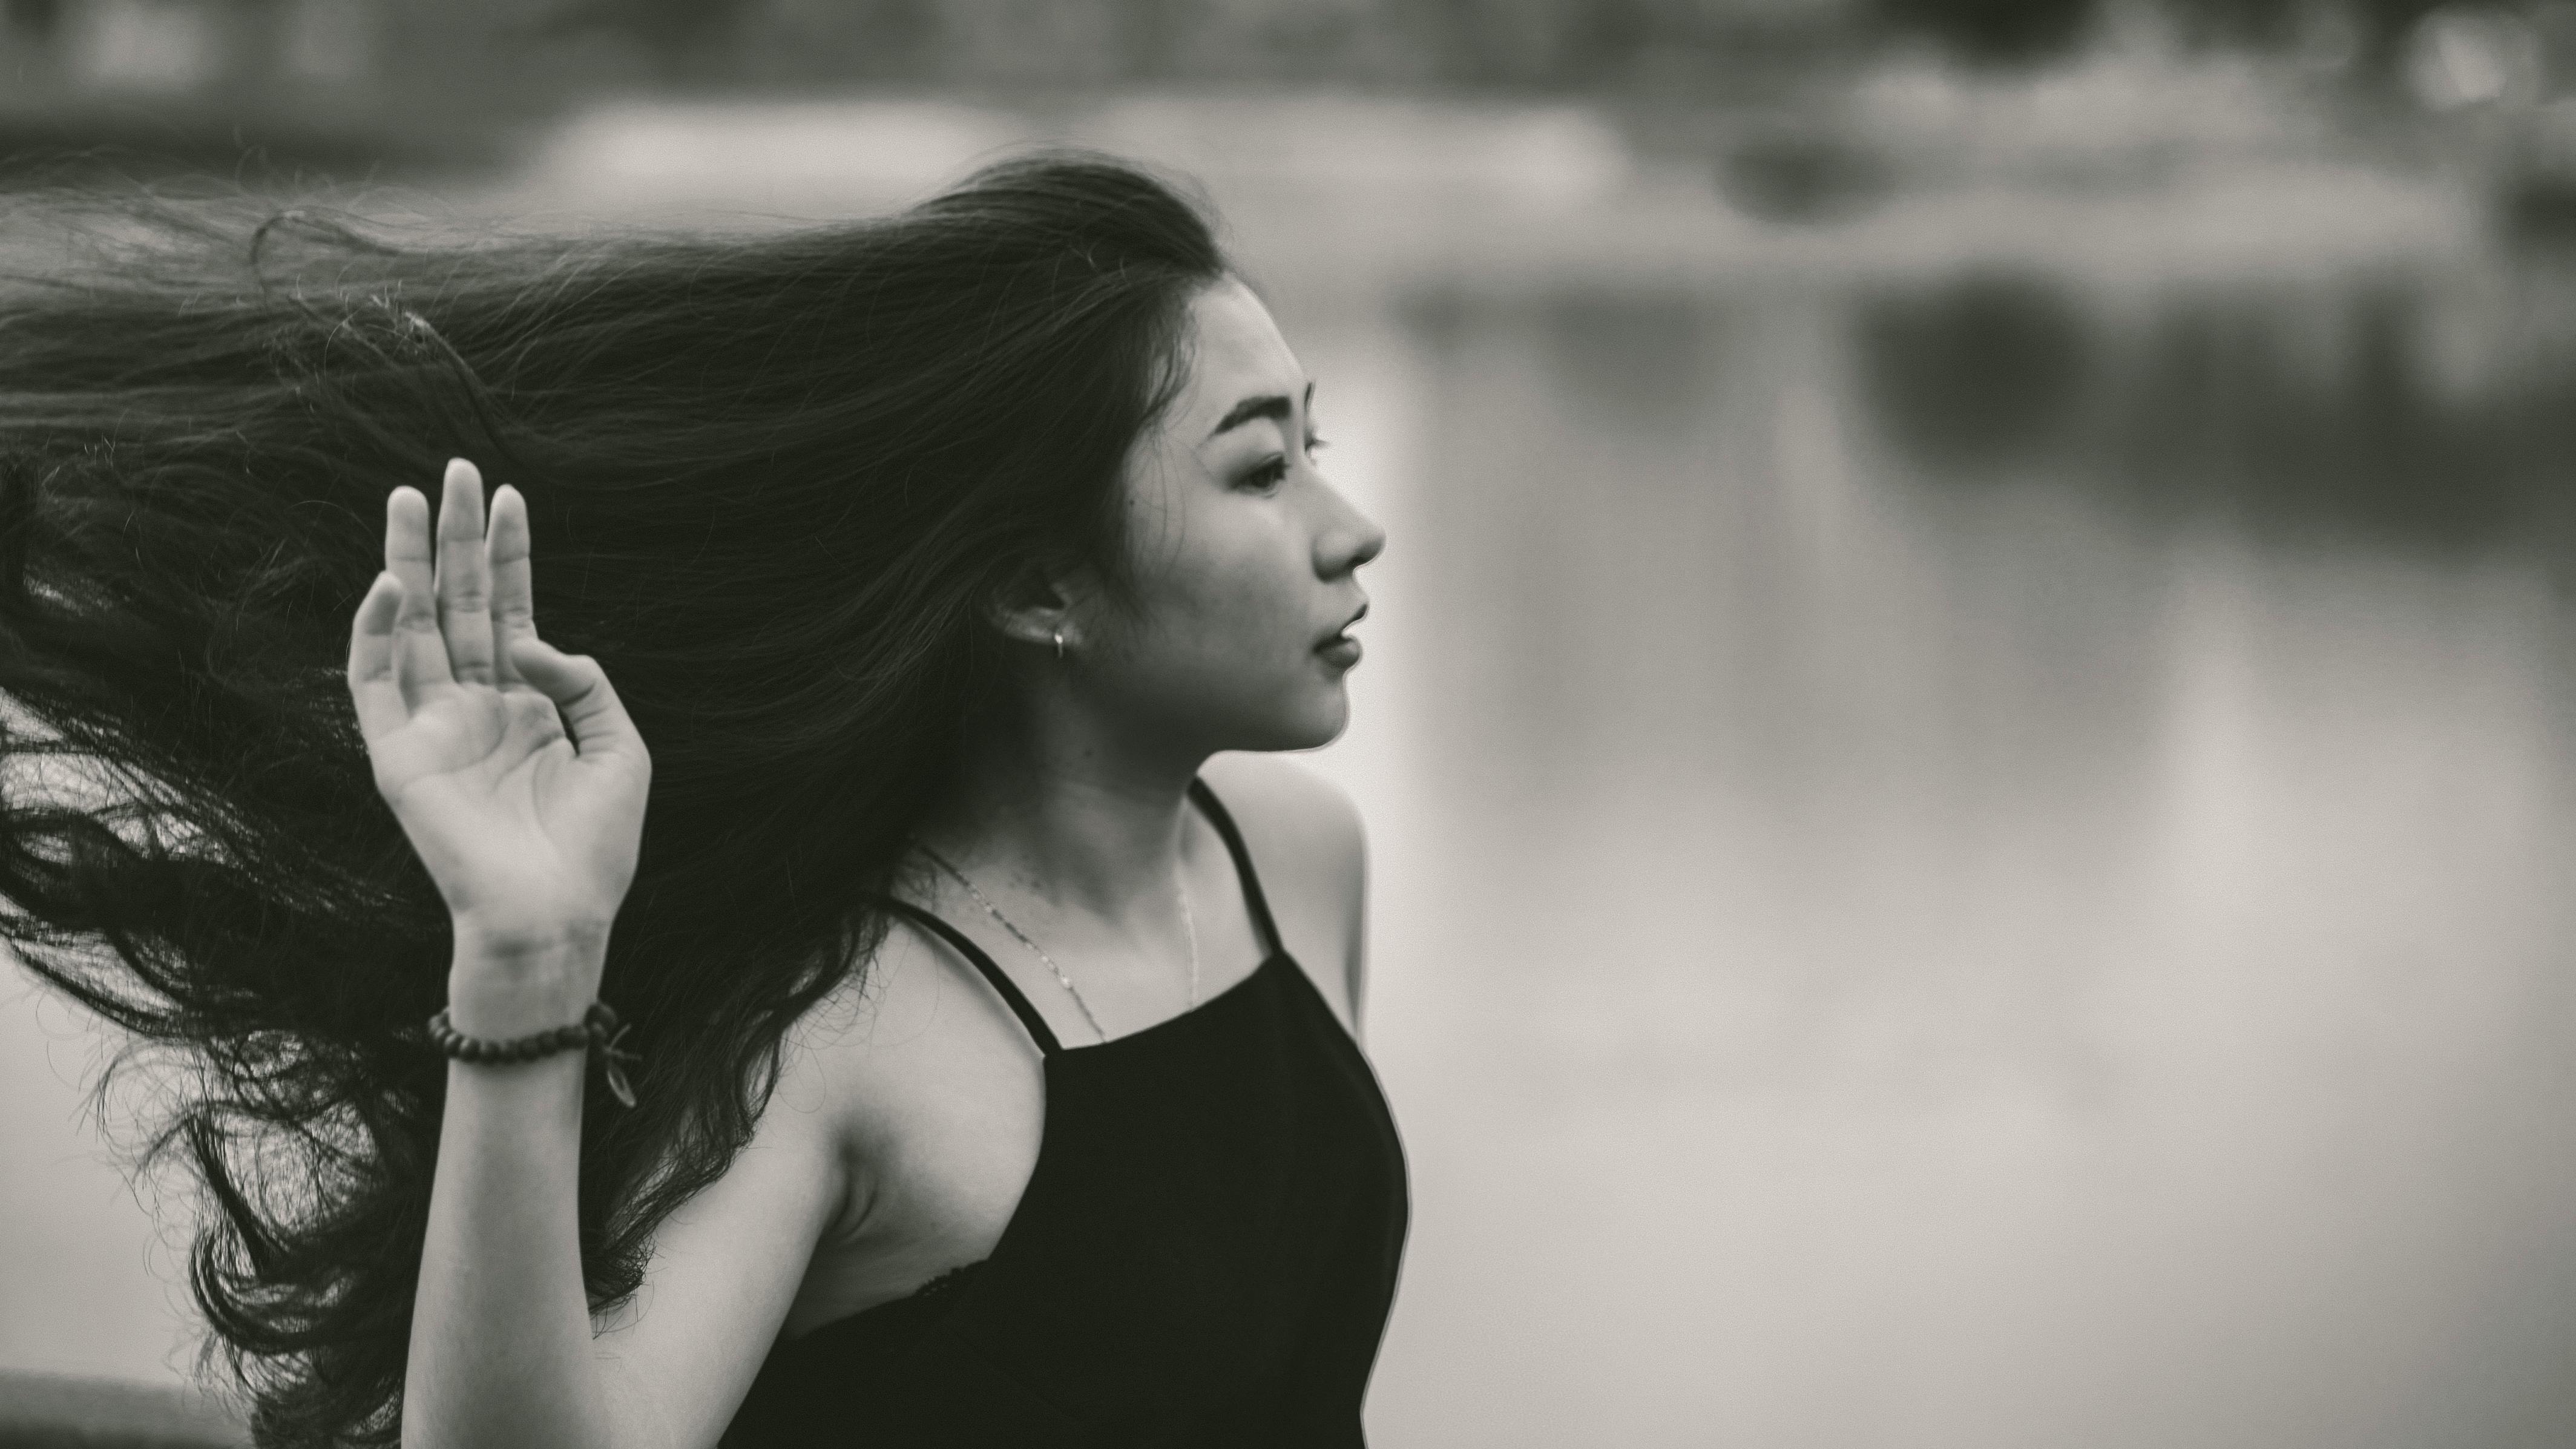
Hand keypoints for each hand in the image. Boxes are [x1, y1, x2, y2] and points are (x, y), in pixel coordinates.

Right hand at [346, 459, 649, 975]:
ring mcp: (433, 727)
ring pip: (411, 625)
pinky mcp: (397, 756)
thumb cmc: (594, 847)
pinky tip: (392, 583)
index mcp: (528, 705)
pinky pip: (373, 683)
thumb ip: (586, 682)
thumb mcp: (619, 748)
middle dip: (456, 537)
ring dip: (405, 560)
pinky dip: (374, 632)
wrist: (555, 914)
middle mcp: (476, 706)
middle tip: (454, 469)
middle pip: (460, 602)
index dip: (511, 554)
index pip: (512, 610)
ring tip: (407, 497)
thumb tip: (532, 639)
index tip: (509, 494)